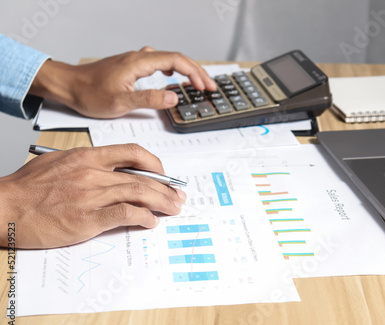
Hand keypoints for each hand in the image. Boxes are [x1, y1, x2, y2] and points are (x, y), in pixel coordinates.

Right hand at [0, 144, 185, 248]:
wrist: (3, 208)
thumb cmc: (26, 188)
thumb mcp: (58, 162)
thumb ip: (87, 164)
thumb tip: (111, 170)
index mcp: (87, 157)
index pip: (131, 153)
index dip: (154, 163)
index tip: (163, 174)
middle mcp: (93, 173)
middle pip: (142, 177)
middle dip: (166, 188)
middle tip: (177, 197)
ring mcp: (91, 195)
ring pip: (139, 193)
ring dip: (162, 203)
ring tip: (173, 209)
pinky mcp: (87, 218)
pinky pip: (125, 214)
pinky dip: (143, 217)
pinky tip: (151, 222)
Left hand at [29, 47, 216, 117]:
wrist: (69, 85)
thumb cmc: (89, 94)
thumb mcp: (121, 102)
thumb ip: (150, 99)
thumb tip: (174, 97)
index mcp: (139, 63)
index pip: (176, 61)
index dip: (195, 73)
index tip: (205, 86)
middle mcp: (139, 57)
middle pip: (176, 58)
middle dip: (196, 72)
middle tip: (209, 86)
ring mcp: (135, 60)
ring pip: (168, 59)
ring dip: (186, 70)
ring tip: (197, 82)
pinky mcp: (131, 66)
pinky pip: (158, 62)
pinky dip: (172, 69)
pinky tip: (171, 77)